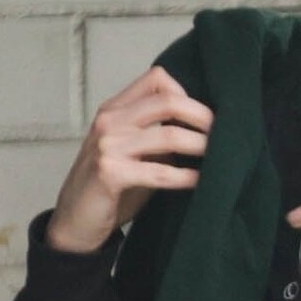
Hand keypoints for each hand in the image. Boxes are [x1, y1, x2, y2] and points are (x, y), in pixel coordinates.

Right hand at [45, 65, 212, 254]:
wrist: (75, 222)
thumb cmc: (111, 188)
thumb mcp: (132, 151)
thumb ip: (157, 135)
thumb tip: (205, 129)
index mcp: (114, 110)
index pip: (157, 78)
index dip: (188, 94)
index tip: (205, 117)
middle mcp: (109, 121)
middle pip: (167, 101)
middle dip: (203, 117)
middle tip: (225, 134)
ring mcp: (107, 146)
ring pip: (168, 135)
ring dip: (201, 146)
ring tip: (221, 158)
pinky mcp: (110, 173)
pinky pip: (160, 171)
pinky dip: (186, 177)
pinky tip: (201, 181)